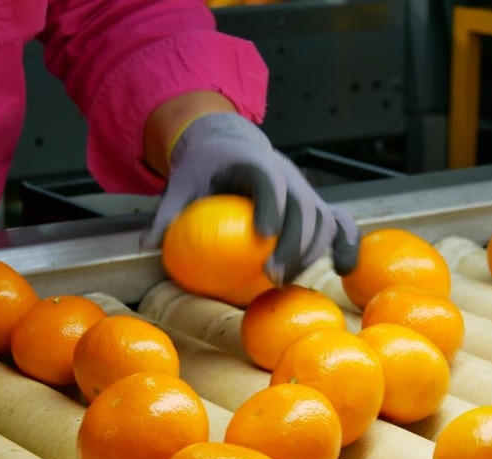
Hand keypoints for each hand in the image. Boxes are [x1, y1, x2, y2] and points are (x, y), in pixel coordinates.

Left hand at [140, 113, 360, 284]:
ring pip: (322, 219)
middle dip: (293, 243)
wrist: (231, 144)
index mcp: (254, 161)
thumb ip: (168, 212)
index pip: (268, 181)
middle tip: (271, 277)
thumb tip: (146, 245)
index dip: (270, 207)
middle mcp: (287, 173)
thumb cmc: (203, 166)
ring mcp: (304, 189)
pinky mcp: (313, 204)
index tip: (262, 237)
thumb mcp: (181, 181)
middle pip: (302, 206)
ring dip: (310, 253)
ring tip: (284, 282)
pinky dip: (346, 243)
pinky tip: (344, 270)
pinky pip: (338, 223)